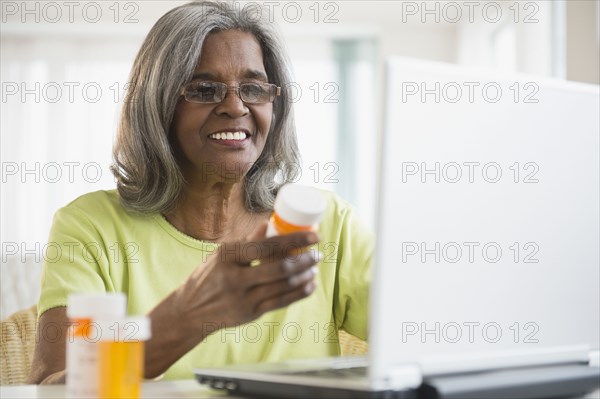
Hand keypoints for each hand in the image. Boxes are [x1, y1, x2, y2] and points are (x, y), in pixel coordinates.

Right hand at [174, 223, 321, 332]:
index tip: (313, 235)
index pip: (266, 245)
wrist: (189, 311)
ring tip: (314, 267)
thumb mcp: (221, 255)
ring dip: (304, 275)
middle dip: (304, 259)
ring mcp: (242, 298)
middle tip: (318, 253)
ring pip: (283, 286)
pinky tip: (310, 285)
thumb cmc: (210, 276)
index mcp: (228, 256)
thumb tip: (269, 223)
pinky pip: (281, 302)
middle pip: (279, 268)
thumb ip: (246, 243)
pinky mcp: (250, 314)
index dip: (294, 240)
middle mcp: (234, 277)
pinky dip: (299, 293)